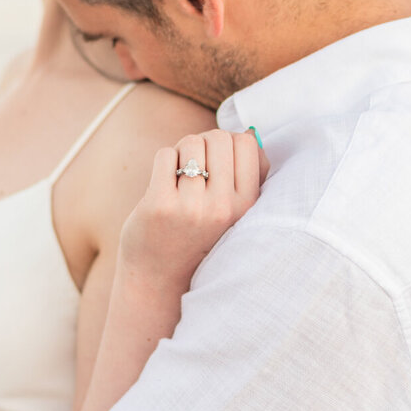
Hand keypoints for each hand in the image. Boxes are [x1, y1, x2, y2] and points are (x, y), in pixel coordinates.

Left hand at [118, 129, 268, 297]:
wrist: (159, 278)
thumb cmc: (197, 237)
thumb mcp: (234, 213)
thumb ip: (247, 175)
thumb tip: (251, 132)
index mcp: (247, 205)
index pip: (247, 143)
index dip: (229, 144)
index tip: (218, 162)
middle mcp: (224, 206)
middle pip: (219, 137)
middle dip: (204, 143)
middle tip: (195, 167)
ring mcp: (192, 206)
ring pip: (191, 142)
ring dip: (182, 153)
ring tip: (179, 178)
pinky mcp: (160, 205)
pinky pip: (166, 154)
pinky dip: (163, 162)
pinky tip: (163, 184)